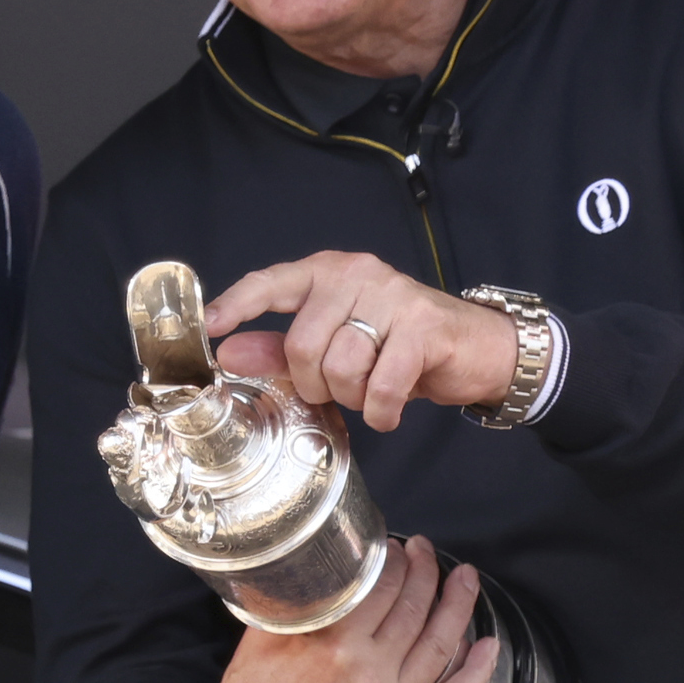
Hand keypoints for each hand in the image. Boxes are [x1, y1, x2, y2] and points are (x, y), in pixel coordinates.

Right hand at [197, 536, 502, 682]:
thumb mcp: (260, 641)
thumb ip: (294, 599)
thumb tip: (322, 557)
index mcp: (330, 646)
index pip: (379, 584)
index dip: (391, 557)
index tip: (392, 545)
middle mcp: (367, 675)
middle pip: (412, 607)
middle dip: (425, 571)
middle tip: (424, 551)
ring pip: (439, 643)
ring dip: (458, 604)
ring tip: (464, 577)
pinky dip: (476, 670)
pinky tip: (488, 643)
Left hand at [204, 251, 519, 430]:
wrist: (474, 348)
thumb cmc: (398, 346)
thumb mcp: (335, 347)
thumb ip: (281, 348)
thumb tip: (228, 350)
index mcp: (328, 272)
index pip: (272, 282)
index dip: (237, 304)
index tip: (209, 328)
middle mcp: (358, 274)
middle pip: (304, 344)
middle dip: (316, 384)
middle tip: (342, 388)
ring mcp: (393, 296)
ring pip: (341, 366)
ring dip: (354, 396)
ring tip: (372, 391)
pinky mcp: (424, 327)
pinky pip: (382, 384)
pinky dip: (382, 410)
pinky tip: (390, 409)